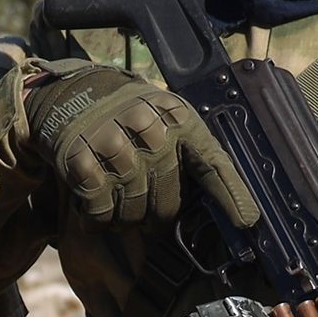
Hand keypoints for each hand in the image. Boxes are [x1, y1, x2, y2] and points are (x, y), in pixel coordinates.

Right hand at [27, 65, 247, 225]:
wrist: (71, 94)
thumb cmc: (129, 115)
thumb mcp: (165, 117)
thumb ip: (190, 152)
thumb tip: (220, 204)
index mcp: (177, 117)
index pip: (212, 163)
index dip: (231, 195)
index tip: (247, 222)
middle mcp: (148, 128)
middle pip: (169, 202)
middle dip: (160, 217)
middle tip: (150, 216)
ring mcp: (113, 145)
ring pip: (133, 213)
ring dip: (127, 220)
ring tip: (120, 204)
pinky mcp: (81, 161)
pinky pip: (100, 212)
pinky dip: (99, 221)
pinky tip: (96, 212)